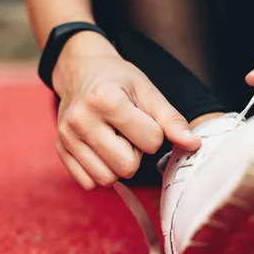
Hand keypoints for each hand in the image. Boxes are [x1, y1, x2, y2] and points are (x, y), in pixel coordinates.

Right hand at [53, 32, 200, 189]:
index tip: (142, 119)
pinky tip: (100, 151)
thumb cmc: (118, 80)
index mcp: (106, 100)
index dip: (153, 134)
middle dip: (135, 154)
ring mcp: (67, 137)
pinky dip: (99, 172)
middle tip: (127, 134)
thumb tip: (194, 145)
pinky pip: (87, 183)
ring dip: (117, 165)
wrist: (81, 71)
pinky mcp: (60, 150)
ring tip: (113, 141)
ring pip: (106, 179)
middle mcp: (81, 120)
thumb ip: (171, 120)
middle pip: (127, 167)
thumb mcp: (148, 92)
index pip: (151, 142)